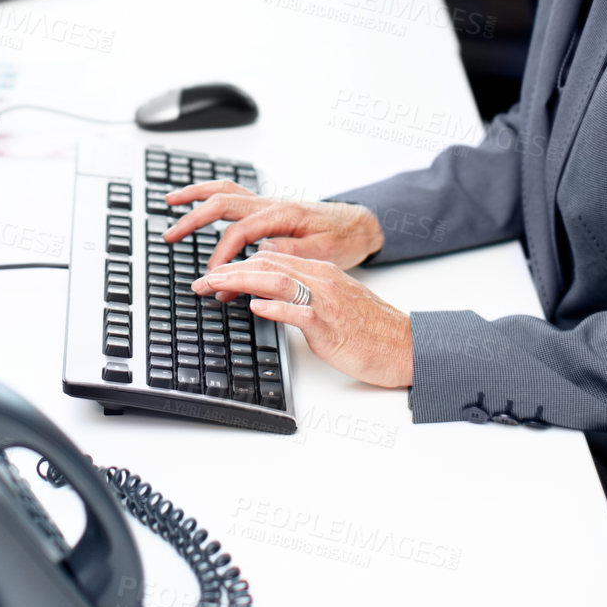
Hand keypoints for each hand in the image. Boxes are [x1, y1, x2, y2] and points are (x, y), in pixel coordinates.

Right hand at [164, 182, 382, 271]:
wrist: (360, 224)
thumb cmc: (343, 238)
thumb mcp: (323, 252)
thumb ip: (290, 251)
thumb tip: (260, 253)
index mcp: (282, 214)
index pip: (239, 232)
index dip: (223, 256)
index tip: (214, 279)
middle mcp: (270, 204)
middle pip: (222, 202)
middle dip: (192, 217)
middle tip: (170, 235)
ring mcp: (267, 203)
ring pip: (224, 191)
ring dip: (195, 194)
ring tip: (170, 202)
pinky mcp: (267, 208)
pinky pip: (233, 196)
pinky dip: (211, 196)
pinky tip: (199, 203)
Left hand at [193, 251, 411, 388]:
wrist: (405, 346)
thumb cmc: (371, 330)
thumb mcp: (333, 305)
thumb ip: (304, 297)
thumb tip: (269, 301)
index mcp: (321, 273)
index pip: (272, 259)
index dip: (238, 265)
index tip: (213, 275)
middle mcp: (322, 280)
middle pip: (268, 265)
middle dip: (229, 271)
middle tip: (201, 281)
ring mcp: (326, 301)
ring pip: (278, 281)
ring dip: (241, 282)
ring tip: (215, 286)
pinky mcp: (331, 325)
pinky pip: (300, 312)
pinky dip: (275, 307)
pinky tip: (255, 307)